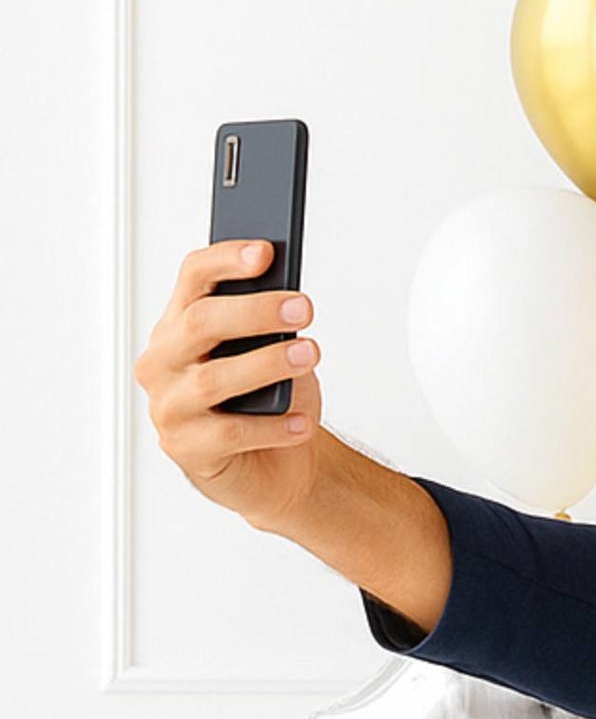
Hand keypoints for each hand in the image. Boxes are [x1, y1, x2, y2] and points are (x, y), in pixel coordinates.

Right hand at [136, 238, 326, 529]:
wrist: (277, 466)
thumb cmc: (270, 399)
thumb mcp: (270, 352)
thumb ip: (268, 325)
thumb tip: (289, 299)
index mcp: (180, 325)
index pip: (193, 277)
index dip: (226, 260)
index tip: (266, 252)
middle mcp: (164, 361)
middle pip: (201, 322)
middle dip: (255, 311)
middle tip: (304, 307)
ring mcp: (170, 406)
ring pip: (214, 379)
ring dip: (267, 364)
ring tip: (309, 355)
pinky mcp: (185, 449)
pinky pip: (229, 434)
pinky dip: (273, 427)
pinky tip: (303, 422)